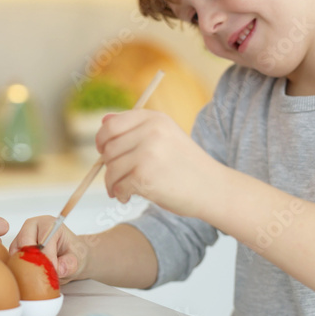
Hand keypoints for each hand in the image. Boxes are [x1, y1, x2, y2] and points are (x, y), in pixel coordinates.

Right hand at [11, 216, 87, 283]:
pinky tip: (30, 276)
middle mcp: (32, 226)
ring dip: (24, 266)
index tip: (53, 271)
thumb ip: (70, 264)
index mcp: (48, 224)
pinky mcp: (15, 248)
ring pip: (15, 252)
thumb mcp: (78, 259)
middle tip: (42, 276)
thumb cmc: (72, 252)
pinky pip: (12, 259)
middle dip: (33, 261)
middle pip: (23, 243)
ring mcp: (21, 236)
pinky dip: (19, 269)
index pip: (42, 239)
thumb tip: (59, 268)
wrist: (69, 255)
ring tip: (38, 276)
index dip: (47, 258)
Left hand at [97, 109, 220, 218]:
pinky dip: (120, 194)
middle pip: (108, 148)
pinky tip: (129, 197)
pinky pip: (118, 185)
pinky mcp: (144, 176)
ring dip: (112, 183)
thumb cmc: (186, 165)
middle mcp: (150, 131)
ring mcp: (147, 152)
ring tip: (123, 190)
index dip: (102, 139)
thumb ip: (135, 128)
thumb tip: (104, 121)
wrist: (213, 188)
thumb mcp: (165, 136)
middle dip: (108, 166)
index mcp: (154, 118)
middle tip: (116, 177)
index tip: (103, 151)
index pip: (111, 125)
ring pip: (111, 169)